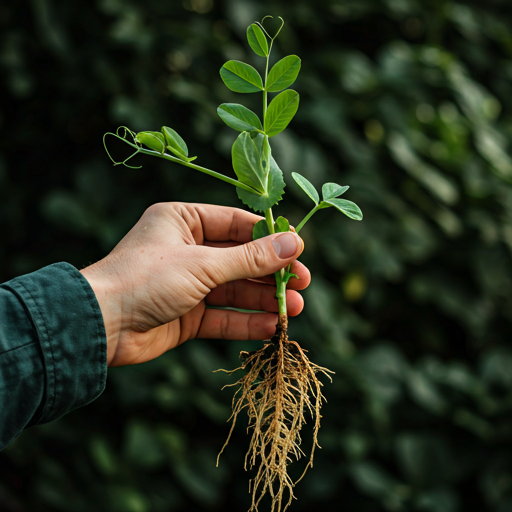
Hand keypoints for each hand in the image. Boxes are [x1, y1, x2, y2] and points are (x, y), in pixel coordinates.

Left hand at [80, 202, 308, 366]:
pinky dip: (246, 322)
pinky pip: (222, 316)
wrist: (100, 326)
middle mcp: (187, 249)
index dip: (270, 238)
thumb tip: (294, 244)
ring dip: (264, 300)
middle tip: (302, 284)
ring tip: (294, 309)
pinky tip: (271, 327)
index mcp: (184, 221)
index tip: (300, 250)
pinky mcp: (186, 315)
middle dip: (271, 273)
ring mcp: (188, 284)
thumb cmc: (146, 279)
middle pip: (240, 259)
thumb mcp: (203, 264)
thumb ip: (250, 258)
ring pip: (234, 290)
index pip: (237, 224)